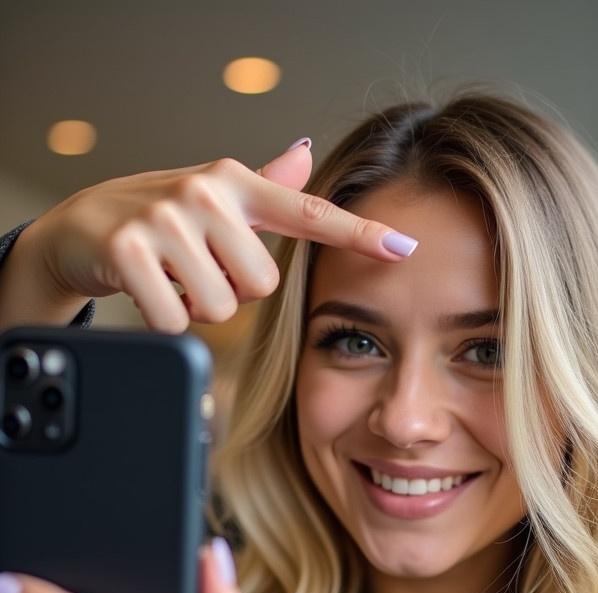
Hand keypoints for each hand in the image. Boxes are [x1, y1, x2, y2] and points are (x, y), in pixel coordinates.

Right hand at [4, 141, 416, 333]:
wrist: (81, 225)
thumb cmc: (158, 216)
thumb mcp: (213, 198)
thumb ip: (264, 189)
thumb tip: (305, 155)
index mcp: (236, 184)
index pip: (307, 212)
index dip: (358, 233)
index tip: (404, 249)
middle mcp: (205, 192)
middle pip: (260, 284)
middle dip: (231, 291)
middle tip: (199, 270)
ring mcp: (165, 219)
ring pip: (219, 306)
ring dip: (197, 307)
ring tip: (174, 277)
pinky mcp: (129, 250)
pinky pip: (177, 320)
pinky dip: (165, 319)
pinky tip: (149, 291)